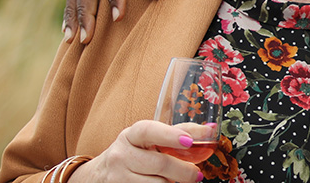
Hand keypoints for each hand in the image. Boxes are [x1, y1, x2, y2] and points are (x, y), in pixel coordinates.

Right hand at [67, 120, 203, 182]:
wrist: (99, 176)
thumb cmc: (133, 154)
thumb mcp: (148, 140)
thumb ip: (177, 133)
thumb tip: (209, 131)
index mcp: (130, 135)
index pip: (148, 130)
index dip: (169, 135)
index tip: (189, 141)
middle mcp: (121, 155)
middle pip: (160, 163)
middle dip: (184, 171)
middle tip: (196, 175)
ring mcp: (118, 177)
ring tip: (179, 181)